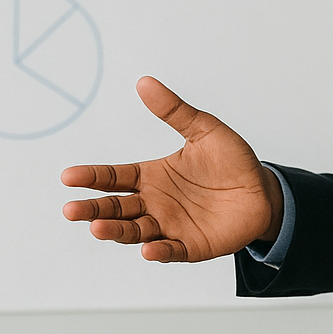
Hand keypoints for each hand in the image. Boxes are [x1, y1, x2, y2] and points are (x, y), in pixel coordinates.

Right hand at [60, 76, 283, 261]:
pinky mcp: (191, 246)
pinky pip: (171, 251)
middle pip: (116, 208)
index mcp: (152, 176)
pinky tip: (148, 249)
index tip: (69, 176)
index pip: (115, 177)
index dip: (92, 177)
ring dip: (116, 232)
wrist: (263, 191)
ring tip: (97, 229)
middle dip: (93, 210)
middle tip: (70, 211)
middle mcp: (155, 203)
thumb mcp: (204, 130)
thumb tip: (145, 82)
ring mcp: (170, 226)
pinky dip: (158, 251)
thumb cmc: (231, 161)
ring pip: (135, 231)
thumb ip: (174, 110)